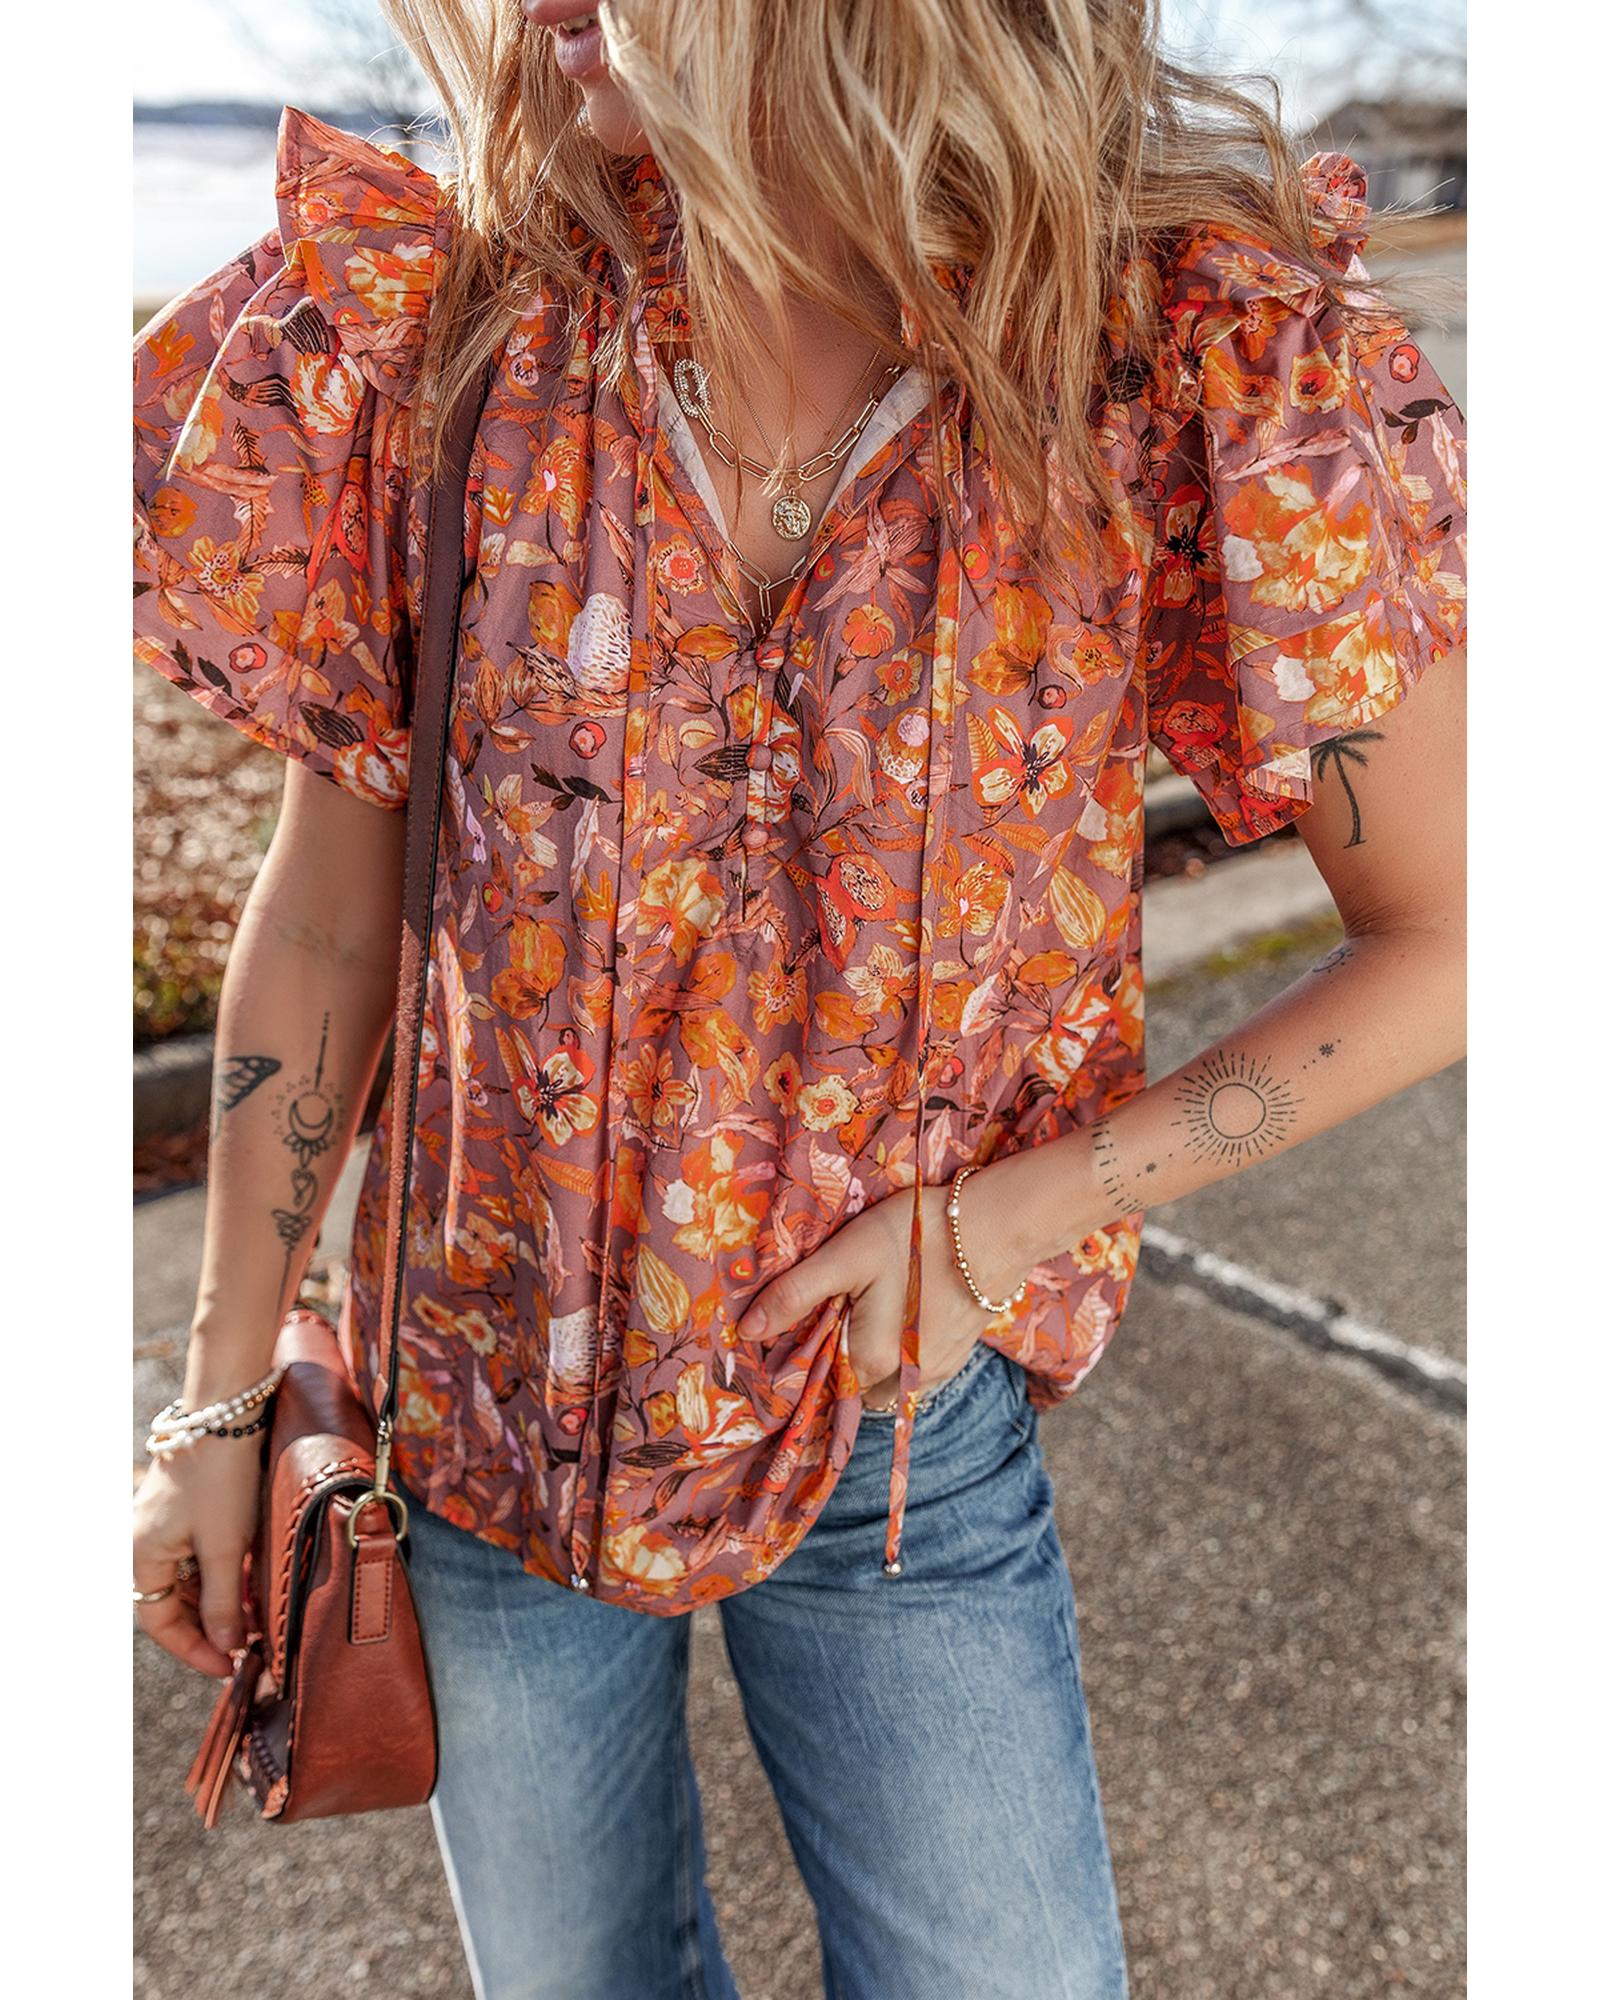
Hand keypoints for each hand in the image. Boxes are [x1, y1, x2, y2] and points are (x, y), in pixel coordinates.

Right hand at [132, 1434, 261, 1677]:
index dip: (195, 1650)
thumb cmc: (220, 1480)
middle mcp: (144, 1545)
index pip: (161, 1623)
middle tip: (247, 1647)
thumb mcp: (225, 1547)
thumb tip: (226, 1646)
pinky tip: (248, 1585)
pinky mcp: (183, 1512)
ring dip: (217, 1603)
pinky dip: (220, 1576)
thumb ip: (222, 1601)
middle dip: (209, 1628)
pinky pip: (196, 1557)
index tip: (229, 1667)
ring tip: (254, 1620)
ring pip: (187, 1582)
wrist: (225, 1415)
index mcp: (141, 1557)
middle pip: (173, 1604)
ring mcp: (162, 1527)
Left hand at [736, 1175, 1029, 1408]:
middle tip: (837, 1308)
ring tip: (869, 1309)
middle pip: (852, 1383)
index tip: (801, 1327)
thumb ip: (796, 1296)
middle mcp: (904, 1380)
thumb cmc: (916, 1235)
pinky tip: (903, 1310)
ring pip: (884, 1379)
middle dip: (838, 1357)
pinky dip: (901, 1350)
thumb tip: (748, 1333)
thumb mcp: (847, 1256)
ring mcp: (936, 1372)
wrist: (999, 1225)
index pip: (818, 1382)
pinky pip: (914, 1369)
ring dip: (870, 1357)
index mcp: (869, 1362)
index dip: (803, 1358)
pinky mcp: (957, 1357)